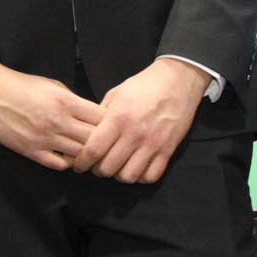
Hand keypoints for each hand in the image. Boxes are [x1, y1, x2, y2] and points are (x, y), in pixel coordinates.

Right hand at [0, 61, 103, 169]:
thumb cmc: (24, 86)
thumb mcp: (54, 85)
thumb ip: (75, 101)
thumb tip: (94, 115)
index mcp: (65, 101)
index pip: (101, 118)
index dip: (111, 123)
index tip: (113, 126)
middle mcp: (57, 121)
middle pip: (94, 139)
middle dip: (104, 142)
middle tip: (108, 145)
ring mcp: (44, 139)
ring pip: (79, 155)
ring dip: (87, 155)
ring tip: (91, 153)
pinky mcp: (31, 151)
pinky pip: (59, 164)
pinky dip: (68, 163)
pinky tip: (70, 157)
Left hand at [70, 58, 208, 183]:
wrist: (178, 79)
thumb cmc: (144, 85)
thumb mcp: (116, 93)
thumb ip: (100, 115)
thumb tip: (86, 135)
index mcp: (118, 117)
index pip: (93, 150)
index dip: (82, 162)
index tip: (79, 165)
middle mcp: (134, 133)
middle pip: (108, 167)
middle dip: (98, 170)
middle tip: (97, 166)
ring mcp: (153, 143)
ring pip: (129, 176)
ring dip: (119, 176)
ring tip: (117, 168)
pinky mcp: (168, 149)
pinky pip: (151, 176)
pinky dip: (140, 177)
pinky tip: (136, 168)